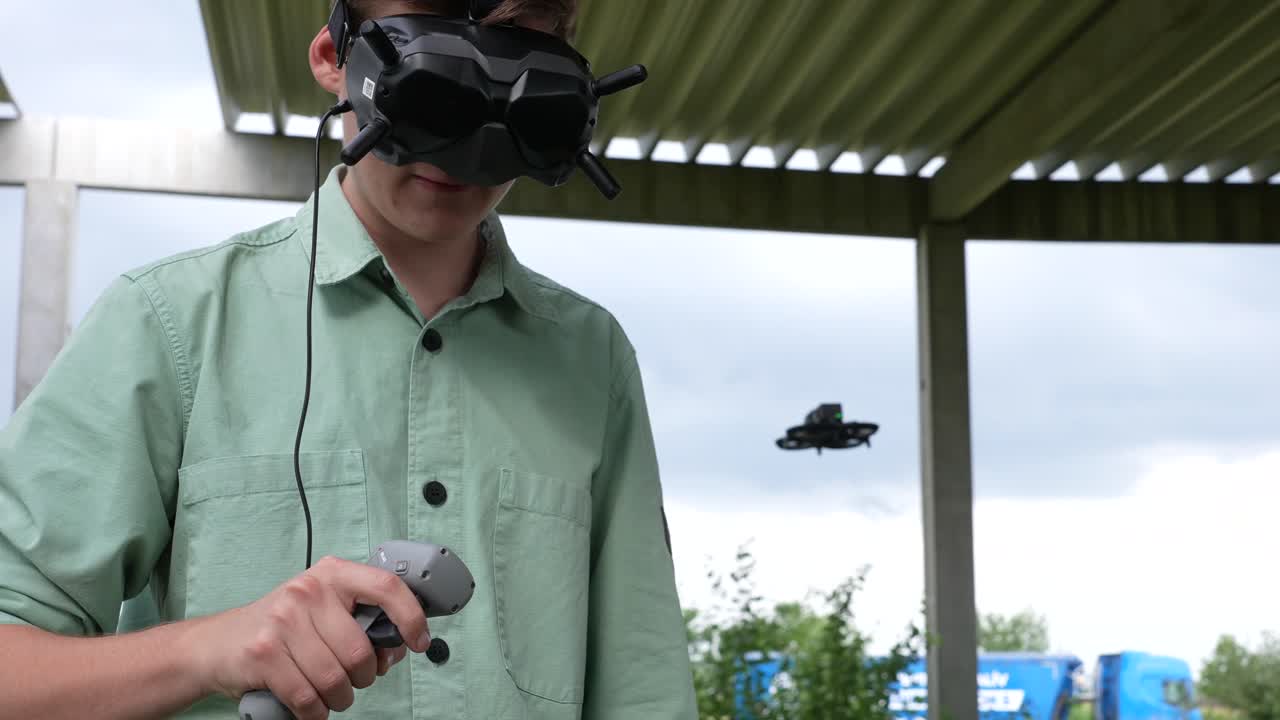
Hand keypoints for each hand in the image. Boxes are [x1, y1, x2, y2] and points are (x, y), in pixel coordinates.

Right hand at [191, 555, 430, 718]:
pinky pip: (307, 697)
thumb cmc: (283, 628)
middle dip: (364, 676)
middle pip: (359, 650)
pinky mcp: (263, 653)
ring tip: (331, 694)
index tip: (418, 641)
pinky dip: (315, 712)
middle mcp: (308, 590)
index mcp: (332, 574)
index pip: (386, 586)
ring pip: (335, 678)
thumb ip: (361, 620)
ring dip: (339, 698)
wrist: (218, 644)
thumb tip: (399, 646)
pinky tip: (312, 707)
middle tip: (354, 679)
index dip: (411, 616)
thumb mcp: (323, 609)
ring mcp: (282, 620)